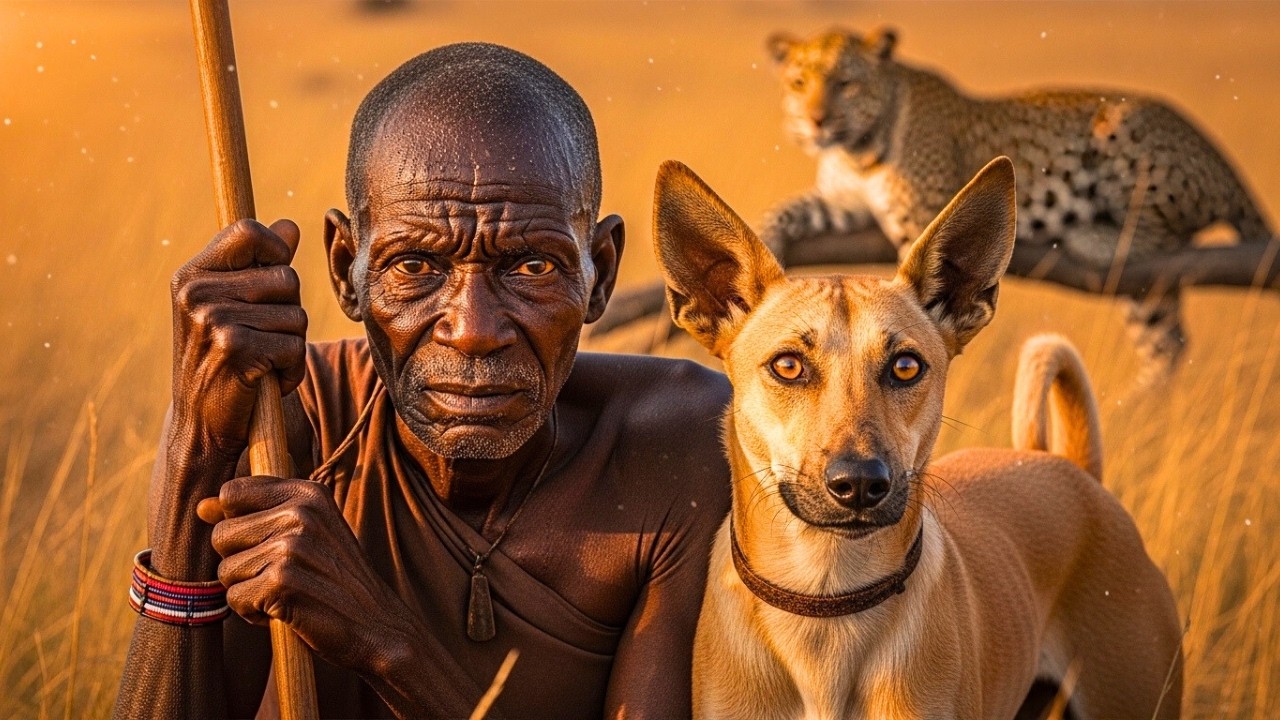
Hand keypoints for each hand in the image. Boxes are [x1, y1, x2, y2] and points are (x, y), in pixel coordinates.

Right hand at [169, 219, 306, 465]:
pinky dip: (292, 370)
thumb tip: (290, 226)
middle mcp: (196, 293)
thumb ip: (259, 266)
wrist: (199, 425)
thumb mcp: (231, 307)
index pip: (249, 231)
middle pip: (286, 277)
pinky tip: (266, 382)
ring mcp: (214, 321)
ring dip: (292, 344)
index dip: (275, 251)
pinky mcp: (235, 350)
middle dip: (289, 310)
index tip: (271, 278)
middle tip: (261, 338)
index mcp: (191, 276)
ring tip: (261, 362)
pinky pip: (295, 346)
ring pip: (296, 314)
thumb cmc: (222, 361)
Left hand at [200, 475, 422, 676]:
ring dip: (248, 591)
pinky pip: (234, 599)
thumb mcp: (306, 533)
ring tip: (287, 593)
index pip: (232, 492)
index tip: (266, 543)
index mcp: (308, 493)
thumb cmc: (335, 581)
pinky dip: (254, 614)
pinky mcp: (281, 582)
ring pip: (225, 570)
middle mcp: (301, 512)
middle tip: (282, 575)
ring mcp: (291, 546)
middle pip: (221, 534)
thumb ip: (254, 514)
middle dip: (241, 563)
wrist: (377, 626)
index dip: (236, 523)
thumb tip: (201, 507)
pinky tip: (286, 612)